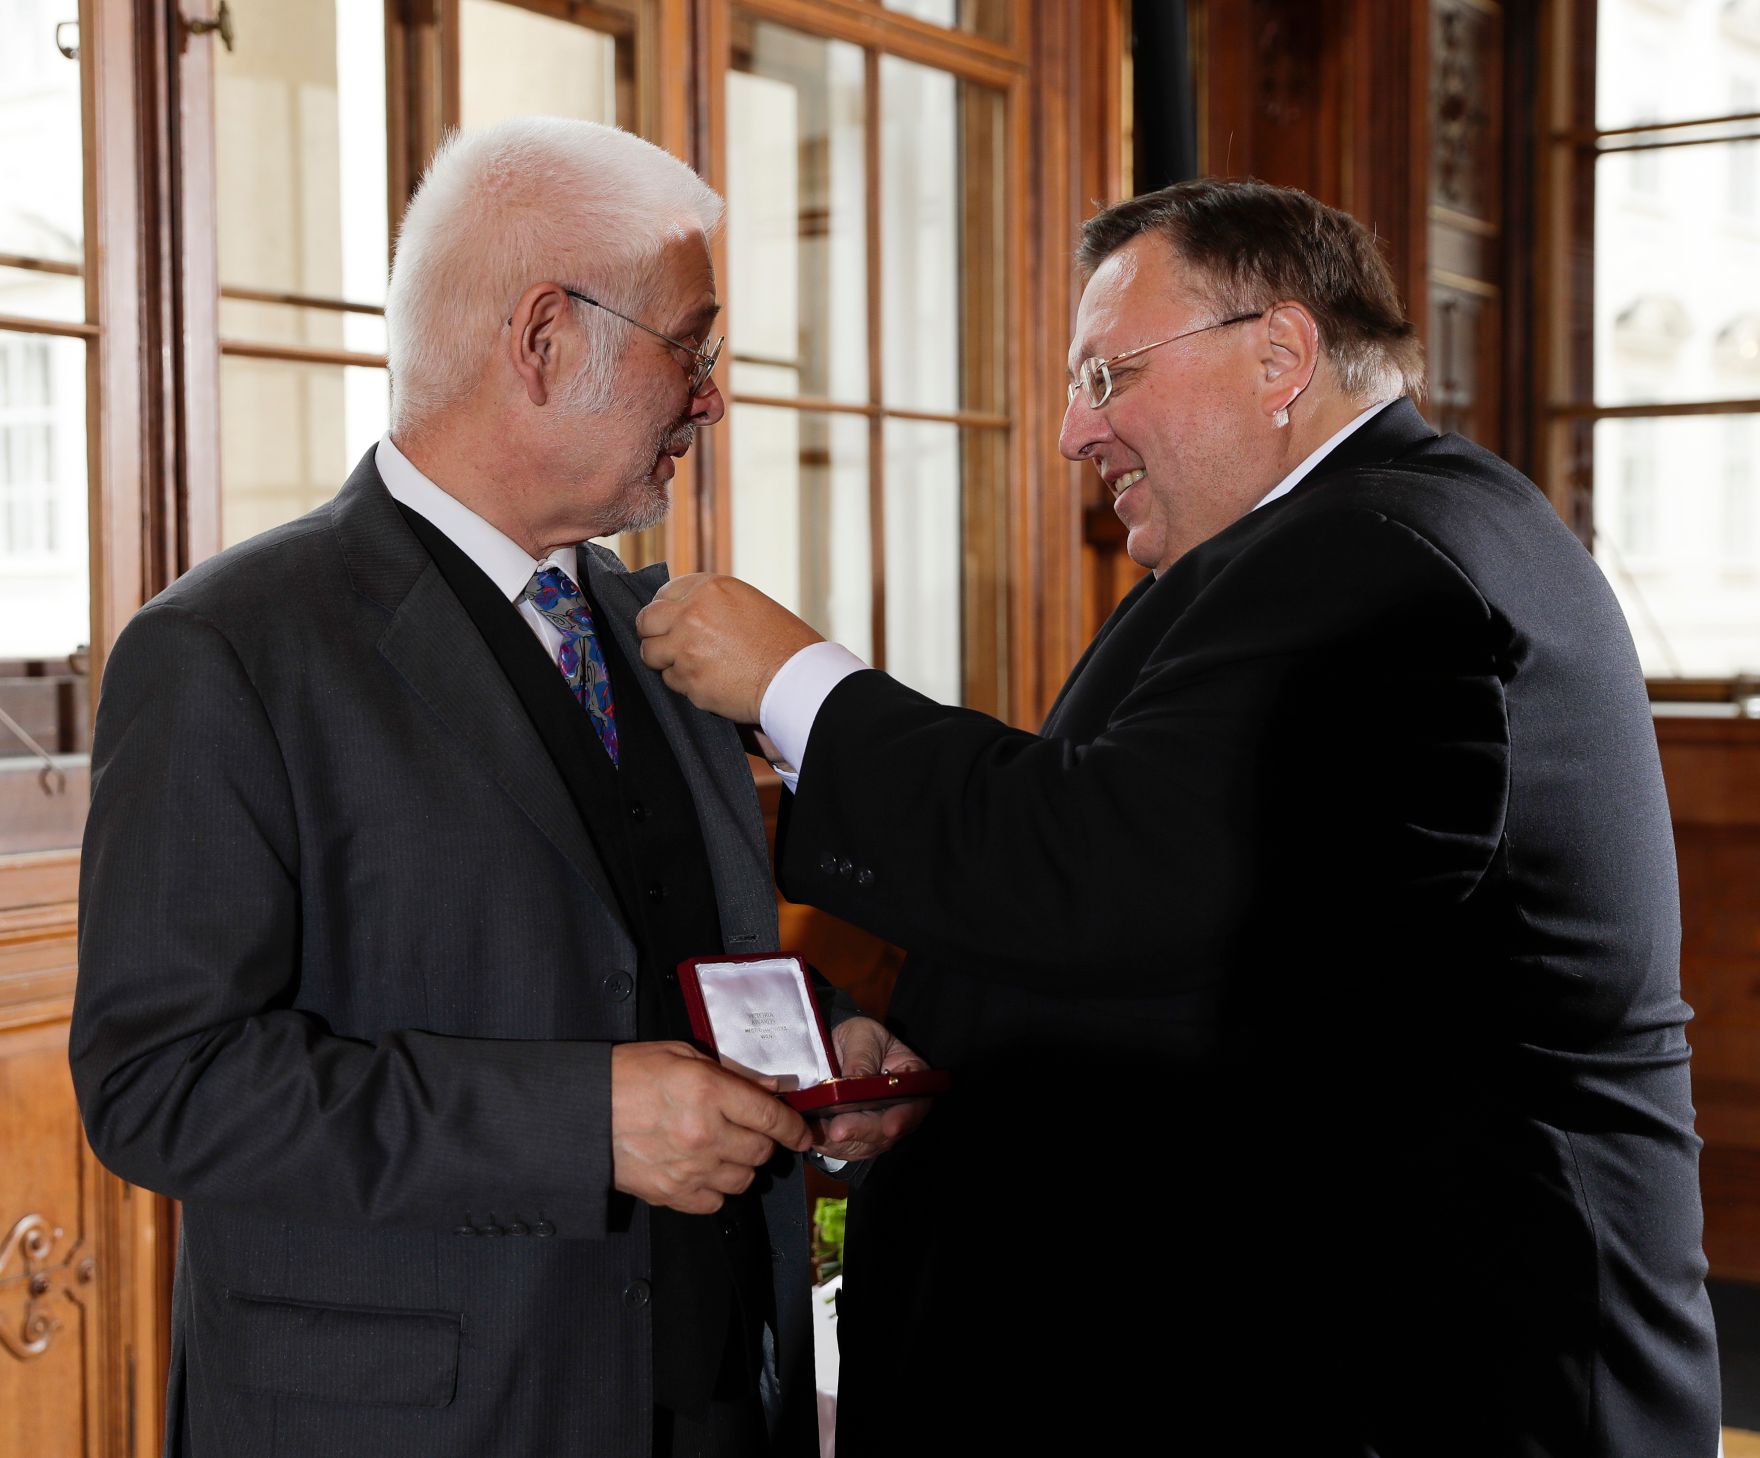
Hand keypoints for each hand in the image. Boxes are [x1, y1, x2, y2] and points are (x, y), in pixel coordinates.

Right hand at [611, 1041, 811, 1213]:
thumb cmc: (627, 1075)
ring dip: (740, 1165)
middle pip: (761, 1151)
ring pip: (742, 1180)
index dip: (794, 1128)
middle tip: (747, 1129)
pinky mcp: (671, 1193)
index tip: (801, 1132)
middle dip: (763, 1141)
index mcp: (708, 1092)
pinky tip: (702, 1169)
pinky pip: (715, 1202)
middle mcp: (704, 1134)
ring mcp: (688, 1168)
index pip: (771, 1117)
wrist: (581, 1113)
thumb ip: (731, 1071)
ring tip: (722, 1148)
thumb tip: (769, 1087)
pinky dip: (715, 1189)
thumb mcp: (681, 1055)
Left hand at [635, 574, 822, 723]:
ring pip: (650, 654)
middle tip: (668, 644)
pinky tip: (709, 680)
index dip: (667, 610)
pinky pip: (671, 680)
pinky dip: (685, 683)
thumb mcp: (747, 603)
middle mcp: (692, 613)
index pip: (664, 593)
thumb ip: (711, 603)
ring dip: (666, 660)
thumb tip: (680, 612)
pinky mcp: (688, 678)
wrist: (796, 677)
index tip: (672, 621)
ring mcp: (686, 647)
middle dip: (654, 634)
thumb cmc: (781, 642)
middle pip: (646, 621)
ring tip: (692, 664)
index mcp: (709, 588)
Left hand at [812, 1018, 932, 1162]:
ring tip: (819, 1131)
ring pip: (864, 1145)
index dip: (905, 1117)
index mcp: (911, 1080)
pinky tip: (813, 1134)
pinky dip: (828, 1145)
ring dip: (841, 1142)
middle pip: (887, 1130)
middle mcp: (899, 1109)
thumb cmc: (857, 1038)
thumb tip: (855, 1078)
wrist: (836, 1048)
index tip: (890, 1126)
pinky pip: (844, 1150)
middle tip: (838, 1130)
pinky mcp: (855, 1139)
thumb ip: (861, 1056)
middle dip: (862, 1131)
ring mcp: (877, 1127)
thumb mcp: (861, 1035)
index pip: (916, 1102)